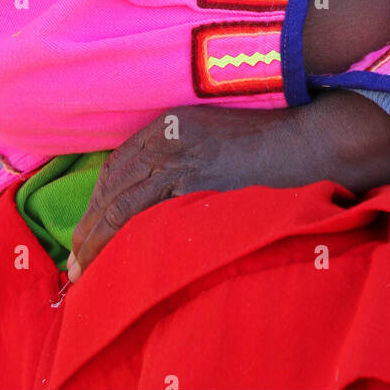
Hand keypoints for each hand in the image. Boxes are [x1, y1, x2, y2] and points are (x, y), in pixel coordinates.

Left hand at [67, 92, 389, 279]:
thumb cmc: (276, 142)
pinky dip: (122, 240)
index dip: (99, 198)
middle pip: (114, 183)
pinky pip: (145, 216)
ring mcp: (181, 158)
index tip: (88, 225)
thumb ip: (189, 154)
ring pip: (121, 203)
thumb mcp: (221, 136)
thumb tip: (163, 192)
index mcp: (174, 121)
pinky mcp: (195, 182)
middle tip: (77, 256)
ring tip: (86, 267)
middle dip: (90, 222)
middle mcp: (170, 136)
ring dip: (97, 237)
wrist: (313, 140)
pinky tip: (116, 261)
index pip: (120, 162)